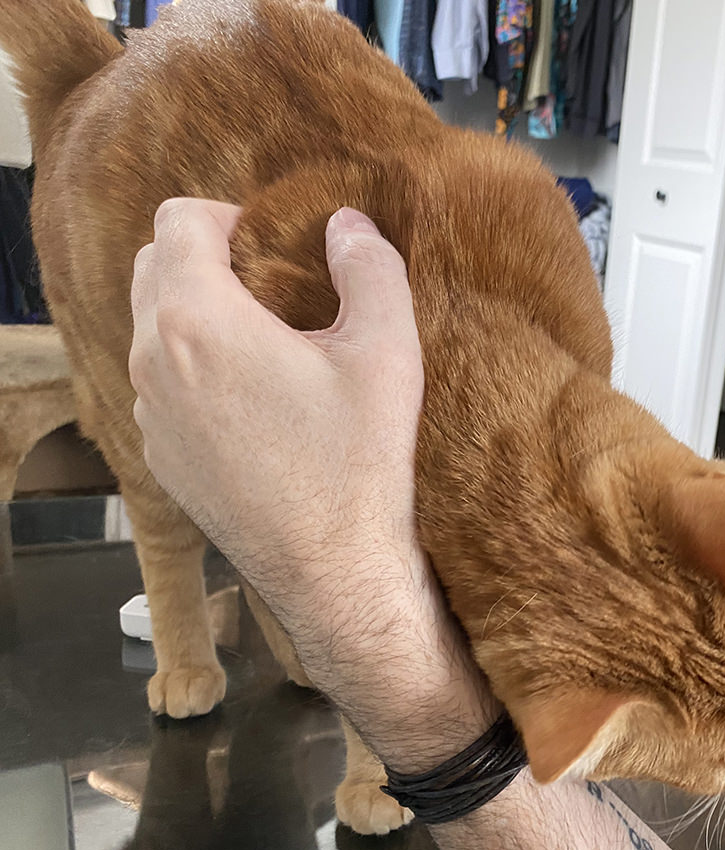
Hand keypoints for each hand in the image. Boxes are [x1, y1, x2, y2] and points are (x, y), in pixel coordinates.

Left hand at [130, 198, 494, 766]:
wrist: (333, 570)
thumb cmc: (360, 463)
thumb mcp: (388, 353)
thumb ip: (371, 268)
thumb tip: (348, 224)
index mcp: (199, 321)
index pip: (178, 219)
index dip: (230, 217)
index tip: (276, 249)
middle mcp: (155, 362)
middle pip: (152, 267)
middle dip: (205, 261)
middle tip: (275, 291)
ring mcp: (150, 415)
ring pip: (153, 330)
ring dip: (198, 318)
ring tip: (268, 350)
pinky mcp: (160, 457)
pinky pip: (161, 386)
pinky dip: (195, 374)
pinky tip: (257, 408)